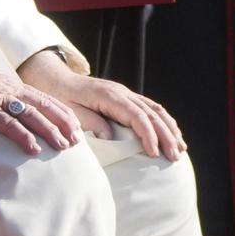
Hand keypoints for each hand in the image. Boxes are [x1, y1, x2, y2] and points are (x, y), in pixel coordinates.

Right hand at [0, 41, 80, 152]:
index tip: (76, 127)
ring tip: (62, 146)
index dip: (63, 113)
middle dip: (64, 124)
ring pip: (33, 116)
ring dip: (50, 132)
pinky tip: (33, 148)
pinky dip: (24, 137)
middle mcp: (10, 90)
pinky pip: (9, 125)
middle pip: (46, 106)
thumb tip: (13, 110)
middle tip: (77, 141)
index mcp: (12, 84)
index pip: (46, 99)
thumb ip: (2, 96)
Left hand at [20, 48, 185, 160]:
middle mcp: (121, 92)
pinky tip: (172, 134)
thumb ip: (89, 122)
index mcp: (109, 95)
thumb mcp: (70, 111)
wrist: (54, 78)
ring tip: (180, 149)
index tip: (154, 153)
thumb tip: (109, 136)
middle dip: (166, 136)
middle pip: (151, 113)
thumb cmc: (59, 96)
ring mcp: (125, 93)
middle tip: (174, 157)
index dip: (148, 134)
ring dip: (170, 129)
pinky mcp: (125, 97)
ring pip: (155, 110)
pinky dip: (164, 121)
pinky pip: (150, 108)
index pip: (136, 116)